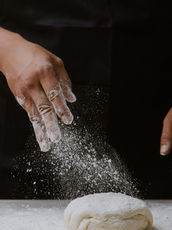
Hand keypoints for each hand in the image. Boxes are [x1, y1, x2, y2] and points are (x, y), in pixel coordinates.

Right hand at [0, 29, 75, 150]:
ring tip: (46, 145)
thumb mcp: (54, 61)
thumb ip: (65, 80)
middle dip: (51, 124)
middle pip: (43, 107)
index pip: (54, 94)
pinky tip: (40, 135)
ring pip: (34, 114)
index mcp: (44, 72)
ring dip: (41, 131)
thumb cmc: (36, 56)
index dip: (61, 108)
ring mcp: (24, 91)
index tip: (68, 120)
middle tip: (57, 138)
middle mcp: (33, 83)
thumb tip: (72, 99)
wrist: (10, 53)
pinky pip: (29, 113)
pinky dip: (35, 125)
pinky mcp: (19, 97)